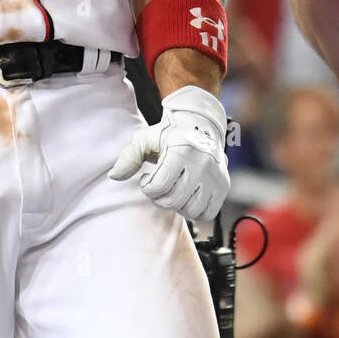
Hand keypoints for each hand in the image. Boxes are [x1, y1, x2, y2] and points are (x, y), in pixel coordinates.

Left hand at [109, 85, 229, 221]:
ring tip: (175, 190)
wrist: (201, 123)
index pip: (158, 187)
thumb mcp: (146, 138)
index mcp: (182, 151)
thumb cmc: (171, 133)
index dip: (147, 186)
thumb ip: (129, 157)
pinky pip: (208, 213)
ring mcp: (215, 176)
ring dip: (178, 205)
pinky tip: (189, 196)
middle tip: (161, 185)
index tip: (148, 177)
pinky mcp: (224, 185)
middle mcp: (202, 164)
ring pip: (192, 210)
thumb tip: (114, 176)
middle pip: (174, 201)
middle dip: (160, 197)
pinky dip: (196, 210)